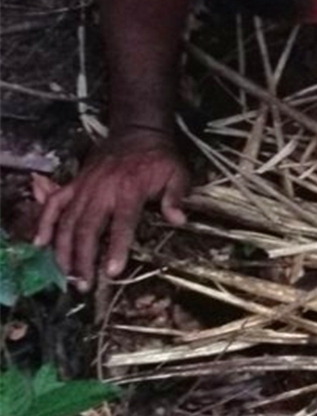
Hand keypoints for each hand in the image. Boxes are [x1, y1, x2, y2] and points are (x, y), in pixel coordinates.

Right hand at [34, 131, 188, 287]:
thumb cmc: (158, 158)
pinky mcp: (74, 183)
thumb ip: (176, 196)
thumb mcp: (177, 173)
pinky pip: (53, 203)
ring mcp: (85, 186)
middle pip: (88, 228)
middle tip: (84, 285)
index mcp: (130, 189)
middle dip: (84, 258)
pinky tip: (39, 244)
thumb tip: (178, 220)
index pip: (122, 222)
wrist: (137, 131)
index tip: (111, 272)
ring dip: (64, 249)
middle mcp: (103, 190)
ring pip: (68, 221)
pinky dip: (44, 222)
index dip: (116, 247)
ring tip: (67, 275)